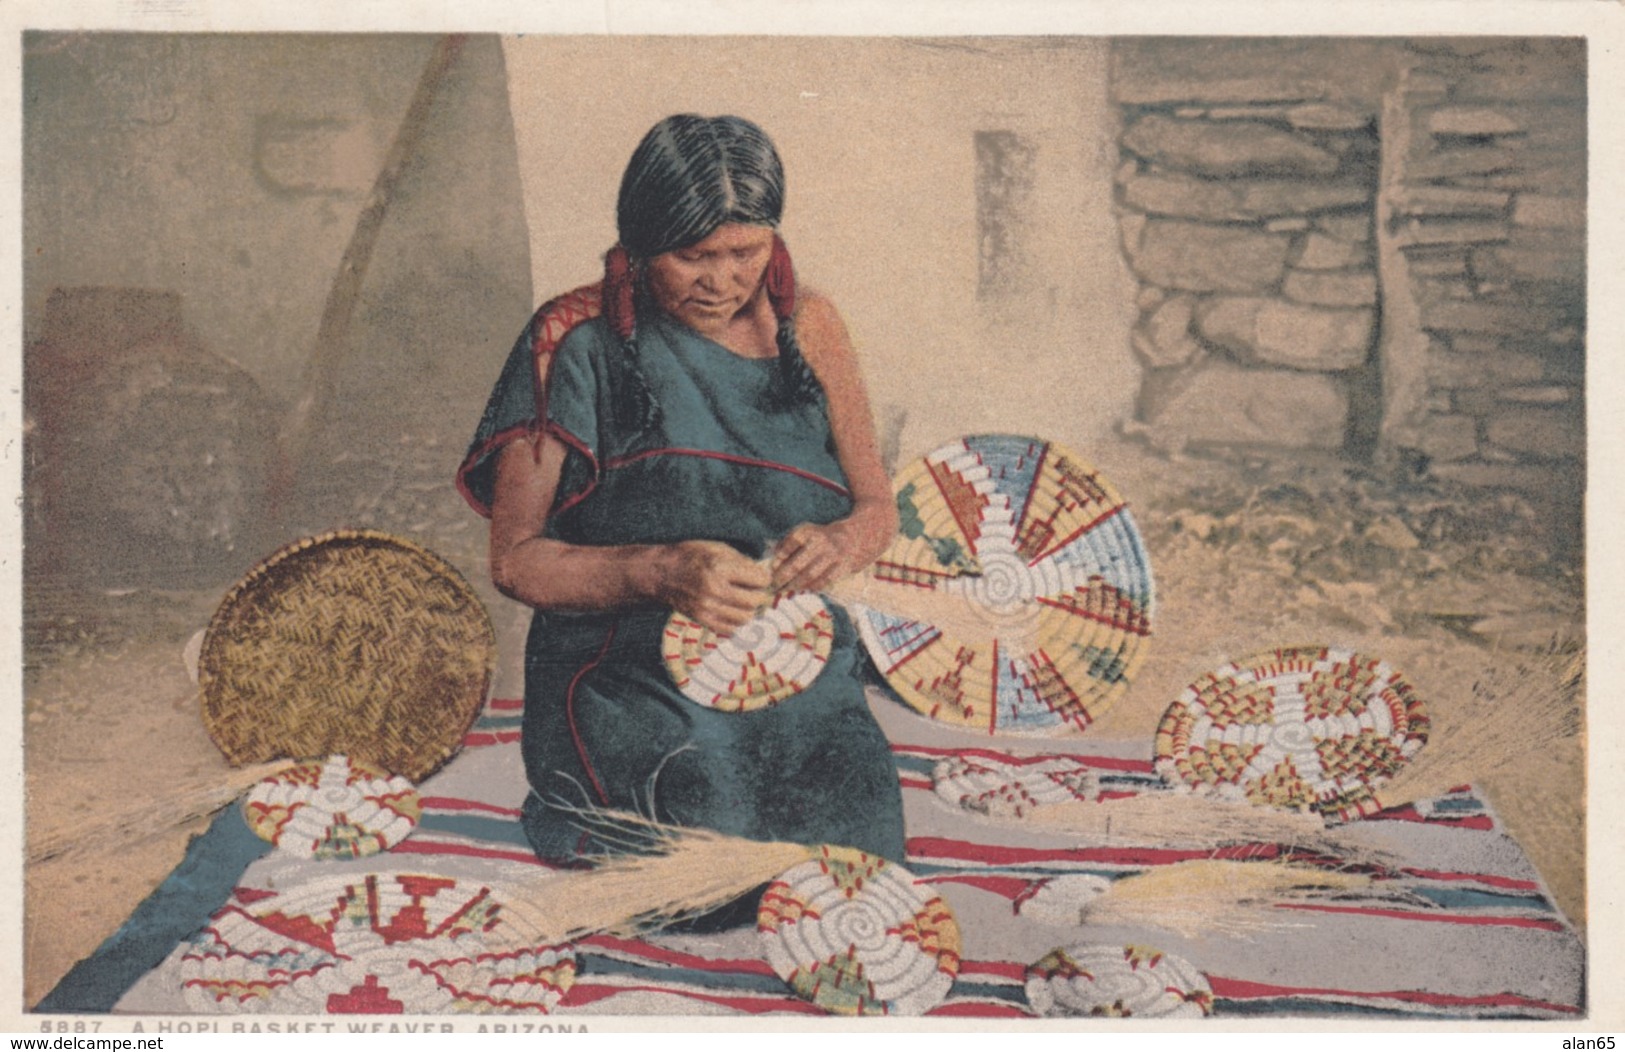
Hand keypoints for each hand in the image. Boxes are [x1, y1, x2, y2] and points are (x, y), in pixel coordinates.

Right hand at [656, 540, 772, 634]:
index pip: (760, 580)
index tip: (759, 576)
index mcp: (720, 567)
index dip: (763, 577)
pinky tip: (731, 610)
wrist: (661, 573)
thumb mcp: (717, 548)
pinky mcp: (701, 619)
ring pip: (745, 617)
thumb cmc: (690, 556)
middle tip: (752, 589)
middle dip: (757, 594)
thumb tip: (763, 574)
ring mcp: (707, 607)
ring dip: (747, 609)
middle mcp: (714, 589)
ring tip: (741, 600)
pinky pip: (730, 629)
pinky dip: (735, 621)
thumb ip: (742, 561)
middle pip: (755, 601)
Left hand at [771, 522, 852, 593]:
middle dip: (783, 577)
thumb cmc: (821, 538)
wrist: (854, 538)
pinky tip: (804, 589)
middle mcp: (821, 542)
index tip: (772, 568)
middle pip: (797, 564)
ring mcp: (833, 555)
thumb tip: (774, 561)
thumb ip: (787, 544)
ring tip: (786, 590)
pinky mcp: (843, 566)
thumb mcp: (805, 533)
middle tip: (774, 586)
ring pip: (809, 576)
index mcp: (809, 531)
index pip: (790, 544)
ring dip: (795, 585)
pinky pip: (824, 581)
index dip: (779, 557)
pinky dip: (812, 587)